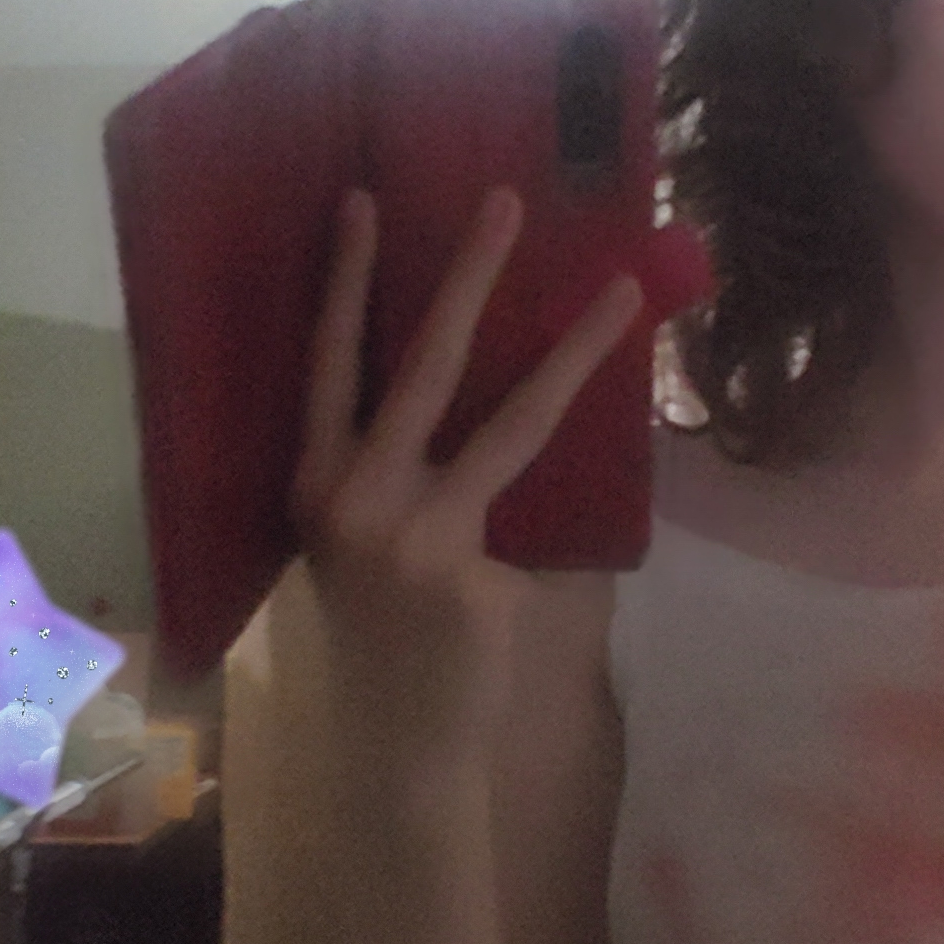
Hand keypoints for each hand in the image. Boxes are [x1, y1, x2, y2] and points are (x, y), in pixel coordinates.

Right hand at [289, 183, 642, 761]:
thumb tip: (497, 394)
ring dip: (571, 351)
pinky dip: (587, 495)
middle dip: (467, 275)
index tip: (364, 201)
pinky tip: (627, 447)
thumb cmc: (390, 639)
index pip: (331, 362)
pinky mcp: (467, 570)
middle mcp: (350, 496)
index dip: (348, 283)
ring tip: (620, 293)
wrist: (397, 742)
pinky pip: (549, 508)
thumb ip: (412, 476)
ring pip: (510, 421)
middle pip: (422, 363)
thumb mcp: (370, 546)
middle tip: (505, 200)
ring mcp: (410, 533)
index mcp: (316, 482)